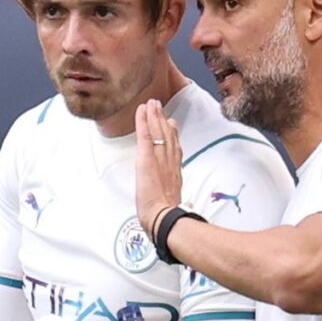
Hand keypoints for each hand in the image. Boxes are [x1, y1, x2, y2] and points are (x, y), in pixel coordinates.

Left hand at [135, 98, 183, 237]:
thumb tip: (180, 205)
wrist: (162, 216)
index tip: (172, 125)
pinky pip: (145, 134)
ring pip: (157, 131)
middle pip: (167, 136)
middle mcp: (169, 162)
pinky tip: (141, 110)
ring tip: (152, 103)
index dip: (173, 136)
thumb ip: (174, 199)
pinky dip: (143, 120)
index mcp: (175, 174)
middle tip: (159, 106)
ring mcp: (159, 158)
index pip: (175, 150)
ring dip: (154, 115)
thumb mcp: (173, 205)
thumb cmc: (166, 216)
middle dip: (163, 120)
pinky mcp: (147, 157)